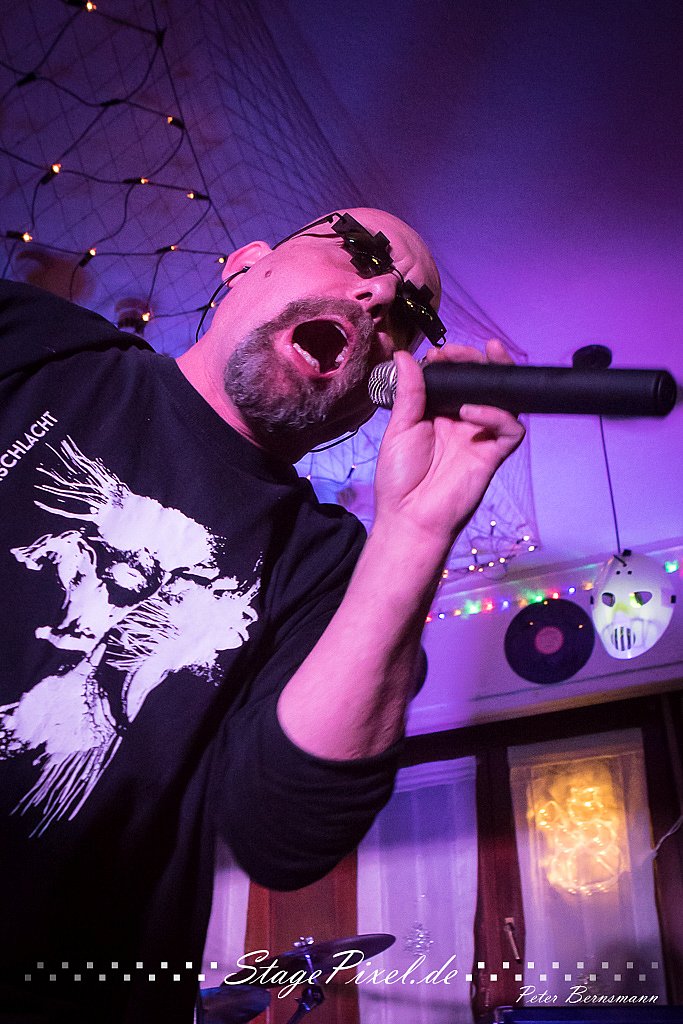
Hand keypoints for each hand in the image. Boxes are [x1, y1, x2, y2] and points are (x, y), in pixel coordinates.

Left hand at [372, 338, 524, 550]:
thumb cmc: (399, 478)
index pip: (454, 377)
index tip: (437, 354)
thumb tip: (403, 355)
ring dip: (496, 375)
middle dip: (475, 360)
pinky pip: (509, 428)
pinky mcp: (493, 453)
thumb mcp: (399, 428)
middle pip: (483, 382)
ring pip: (504, 398)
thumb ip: (408, 392)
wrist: (409, 516)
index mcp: (438, 411)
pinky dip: (496, 415)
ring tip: (482, 360)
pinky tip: (470, 412)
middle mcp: (462, 420)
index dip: (451, 361)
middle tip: (458, 353)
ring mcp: (480, 435)